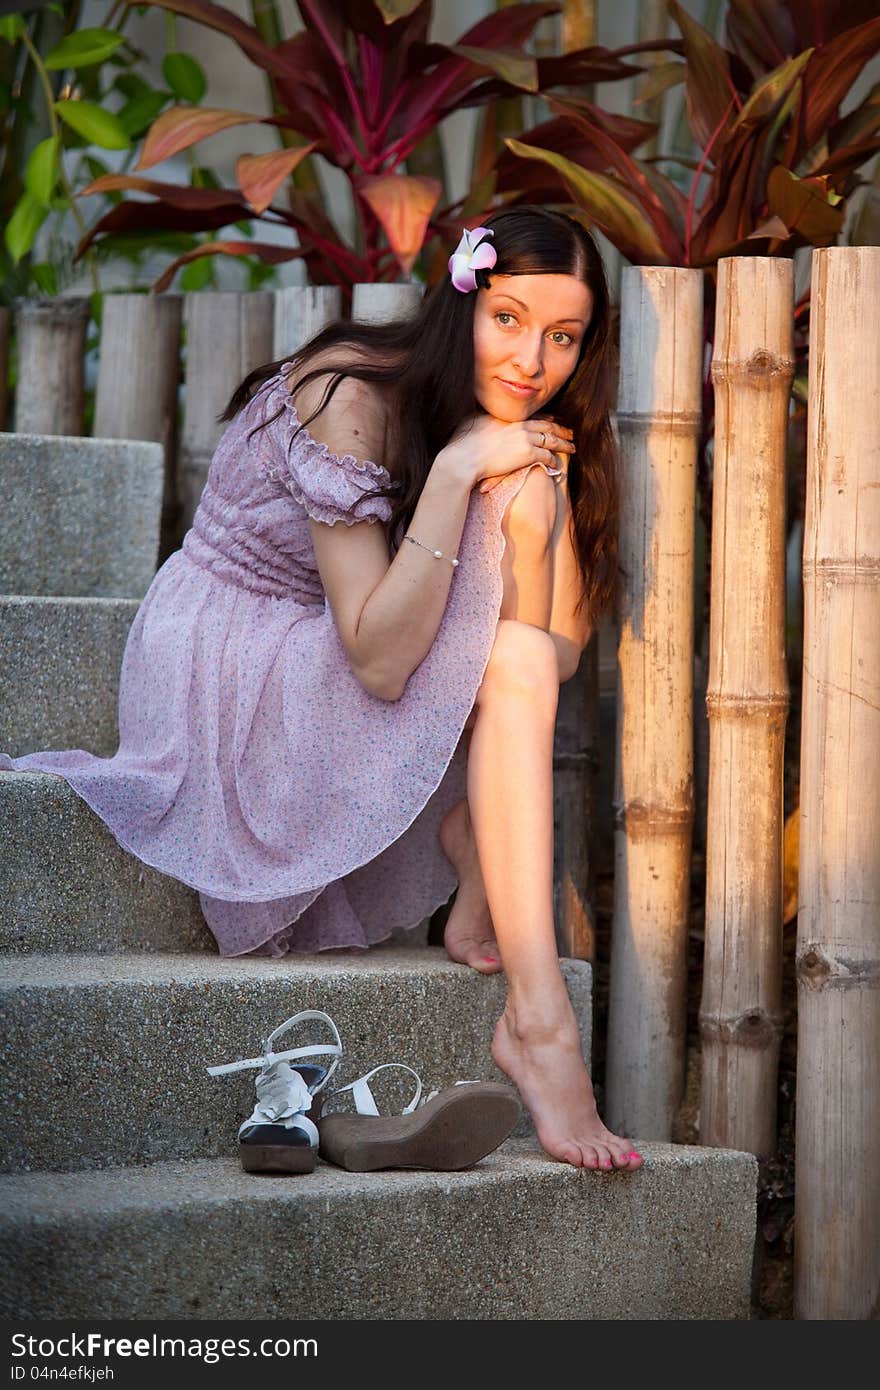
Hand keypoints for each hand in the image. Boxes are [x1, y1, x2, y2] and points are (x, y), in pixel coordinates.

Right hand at [437, 412, 575, 491]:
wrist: (465, 458)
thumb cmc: (463, 445)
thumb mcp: (472, 425)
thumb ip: (481, 421)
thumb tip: (477, 418)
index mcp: (508, 419)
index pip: (531, 417)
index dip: (544, 419)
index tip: (552, 422)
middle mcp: (519, 425)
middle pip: (546, 424)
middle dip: (560, 428)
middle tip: (569, 432)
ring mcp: (525, 438)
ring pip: (551, 439)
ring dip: (564, 443)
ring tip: (572, 447)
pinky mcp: (527, 453)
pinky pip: (547, 456)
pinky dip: (554, 460)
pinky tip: (557, 465)